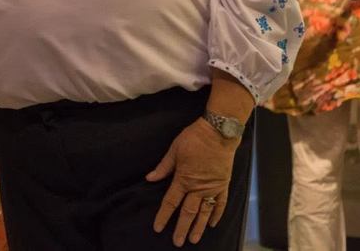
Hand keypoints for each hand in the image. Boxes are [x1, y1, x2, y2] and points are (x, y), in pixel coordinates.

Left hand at [147, 118, 236, 246]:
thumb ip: (163, 167)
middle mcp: (198, 188)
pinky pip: (220, 204)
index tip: (158, 227)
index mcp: (184, 179)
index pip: (171, 202)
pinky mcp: (223, 185)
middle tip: (177, 242)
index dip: (163, 216)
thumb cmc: (194, 139)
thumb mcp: (174, 150)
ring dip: (199, 227)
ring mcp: (213, 188)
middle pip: (188, 212)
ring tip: (194, 239)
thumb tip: (149, 178)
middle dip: (181, 228)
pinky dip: (217, 214)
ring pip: (205, 212)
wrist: (218, 133)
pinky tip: (212, 224)